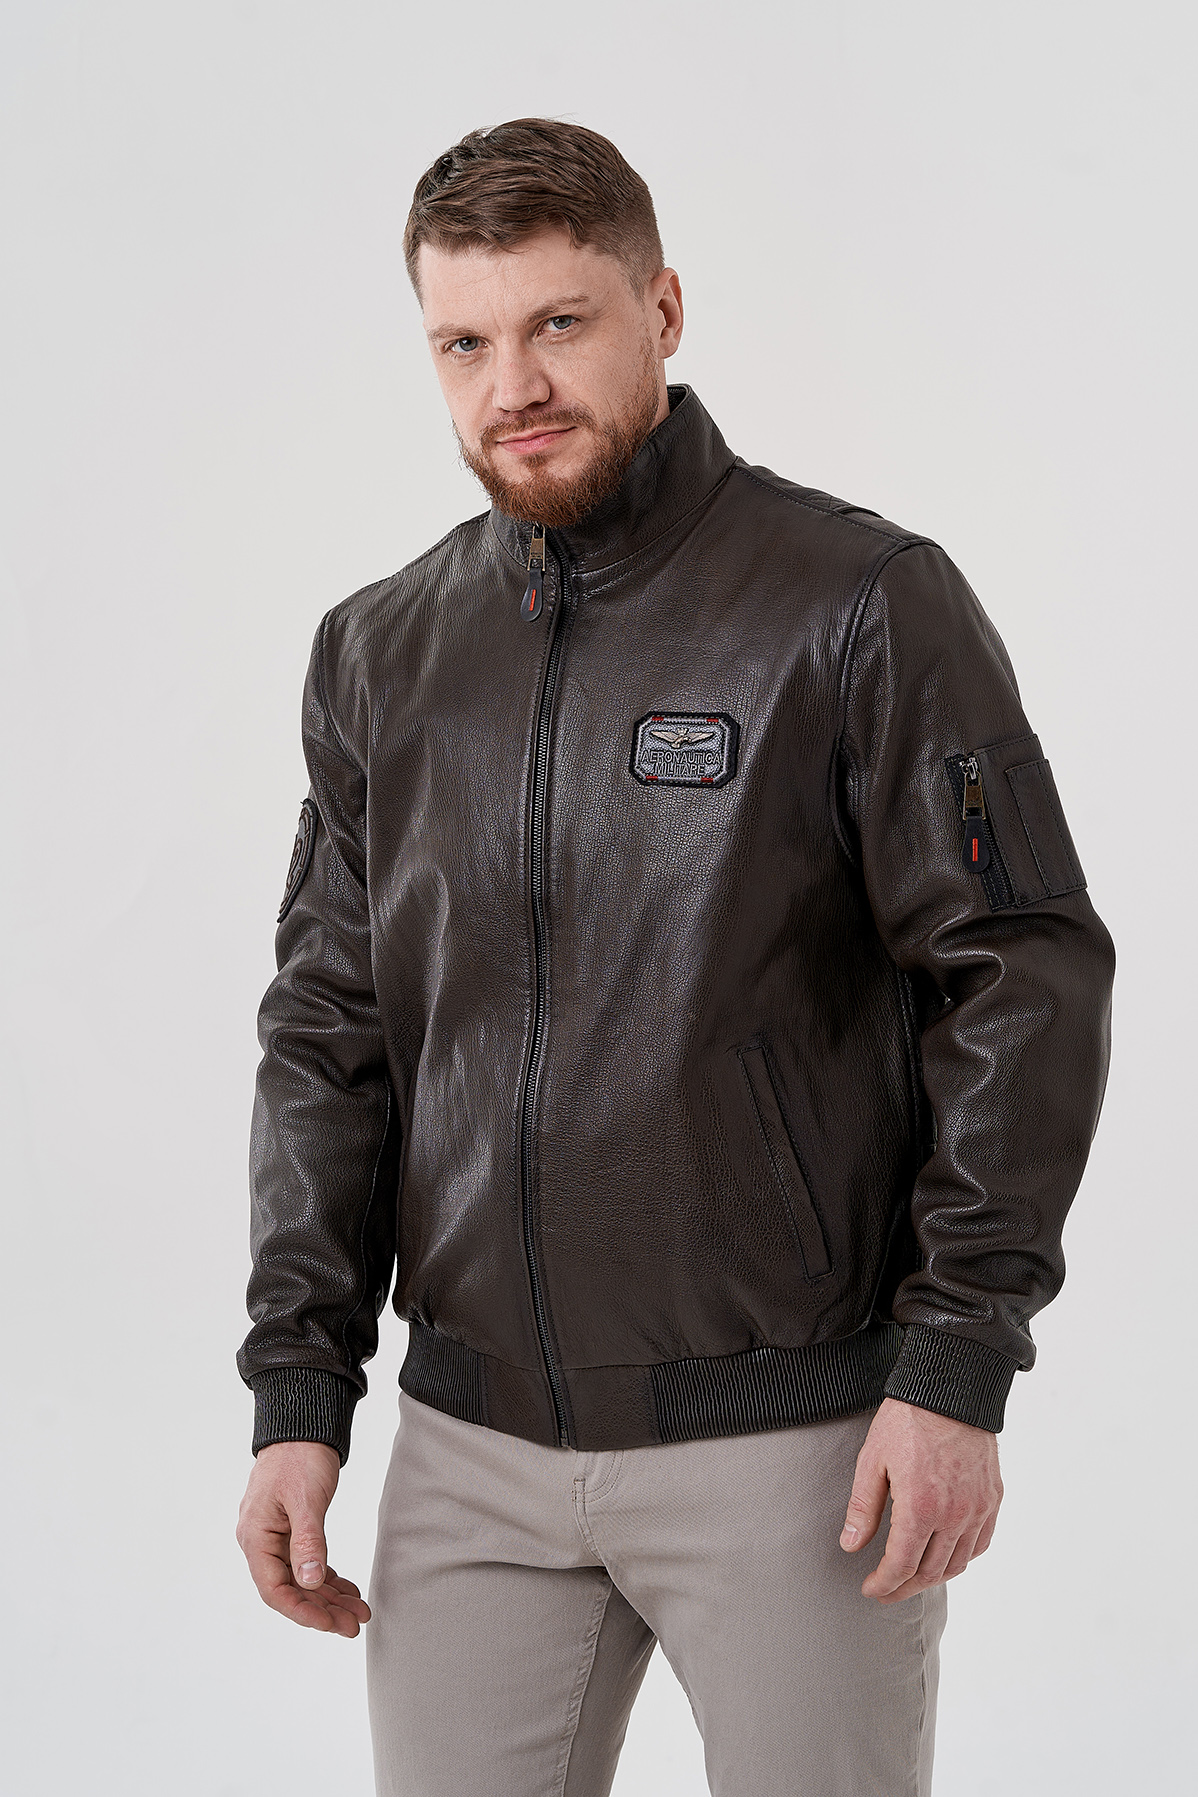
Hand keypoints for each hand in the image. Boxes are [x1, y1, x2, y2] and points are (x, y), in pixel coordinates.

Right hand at [236, 1441, 370, 1636]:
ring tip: (360, 1610)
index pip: (275, 1590)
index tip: (333, 1625)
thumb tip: (310, 1583)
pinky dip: (328, 1579)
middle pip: (290, 1590)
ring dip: (329, 1598)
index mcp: (255, 1537)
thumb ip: (308, 1541)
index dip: (303, 1612)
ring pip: (302, 1580)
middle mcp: (261, 1542)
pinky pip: (308, 1564)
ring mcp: (276, 1537)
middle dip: (323, 1610)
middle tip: (356, 1623)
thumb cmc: (300, 1455)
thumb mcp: (306, 1499)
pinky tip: (348, 1589)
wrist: (304, 1425)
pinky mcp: (291, 1530)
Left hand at [839, 1397, 1002, 1603]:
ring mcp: (977, 1508)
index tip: (870, 1589)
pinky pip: (980, 1543)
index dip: (884, 1584)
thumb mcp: (872, 1460)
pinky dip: (962, 1558)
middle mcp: (954, 1514)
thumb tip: (850, 1547)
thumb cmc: (907, 1420)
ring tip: (912, 1579)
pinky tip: (945, 1556)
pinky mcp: (992, 1498)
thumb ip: (862, 1508)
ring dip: (933, 1578)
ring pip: (958, 1564)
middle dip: (904, 1588)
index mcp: (920, 1507)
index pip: (902, 1565)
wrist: (951, 1388)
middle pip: (930, 1572)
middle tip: (886, 1591)